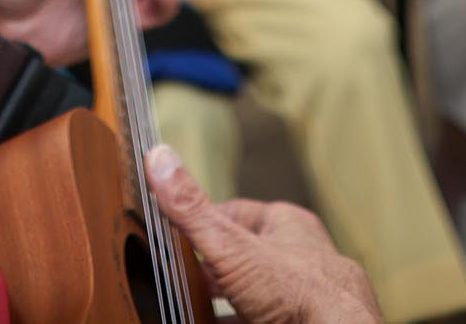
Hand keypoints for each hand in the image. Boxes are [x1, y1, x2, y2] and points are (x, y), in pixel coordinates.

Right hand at [146, 145, 380, 323]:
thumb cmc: (299, 292)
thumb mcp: (232, 248)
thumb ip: (194, 212)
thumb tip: (158, 158)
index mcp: (288, 225)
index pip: (235, 213)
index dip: (203, 225)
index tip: (174, 237)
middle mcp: (302, 256)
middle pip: (247, 257)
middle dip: (215, 271)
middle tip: (183, 283)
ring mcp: (307, 294)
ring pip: (259, 294)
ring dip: (231, 304)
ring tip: (197, 312)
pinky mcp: (305, 320)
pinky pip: (268, 319)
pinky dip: (243, 322)